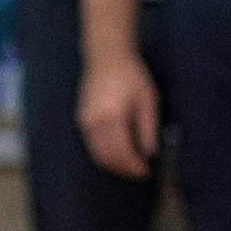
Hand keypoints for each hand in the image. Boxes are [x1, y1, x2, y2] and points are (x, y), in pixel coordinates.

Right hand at [79, 50, 160, 177]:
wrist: (107, 57)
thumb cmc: (131, 75)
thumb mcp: (148, 101)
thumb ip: (148, 129)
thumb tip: (149, 153)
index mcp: (112, 117)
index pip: (122, 152)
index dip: (134, 166)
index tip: (146, 171)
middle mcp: (94, 122)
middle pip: (107, 158)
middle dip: (124, 169)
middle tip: (139, 172)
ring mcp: (85, 121)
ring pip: (97, 154)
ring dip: (114, 165)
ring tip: (130, 166)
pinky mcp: (82, 119)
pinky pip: (92, 145)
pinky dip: (105, 155)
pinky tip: (118, 154)